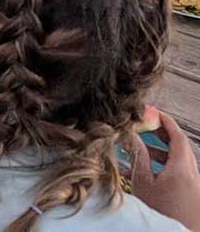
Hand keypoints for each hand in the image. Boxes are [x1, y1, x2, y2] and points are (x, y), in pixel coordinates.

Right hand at [130, 111, 199, 228]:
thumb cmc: (159, 213)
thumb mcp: (143, 183)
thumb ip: (138, 156)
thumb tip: (131, 135)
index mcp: (183, 170)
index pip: (178, 137)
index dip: (166, 121)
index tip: (153, 112)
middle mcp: (194, 176)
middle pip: (182, 147)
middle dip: (164, 134)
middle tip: (148, 126)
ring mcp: (196, 187)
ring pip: (181, 161)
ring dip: (163, 151)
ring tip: (144, 149)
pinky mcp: (194, 196)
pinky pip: (182, 174)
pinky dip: (168, 166)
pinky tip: (150, 170)